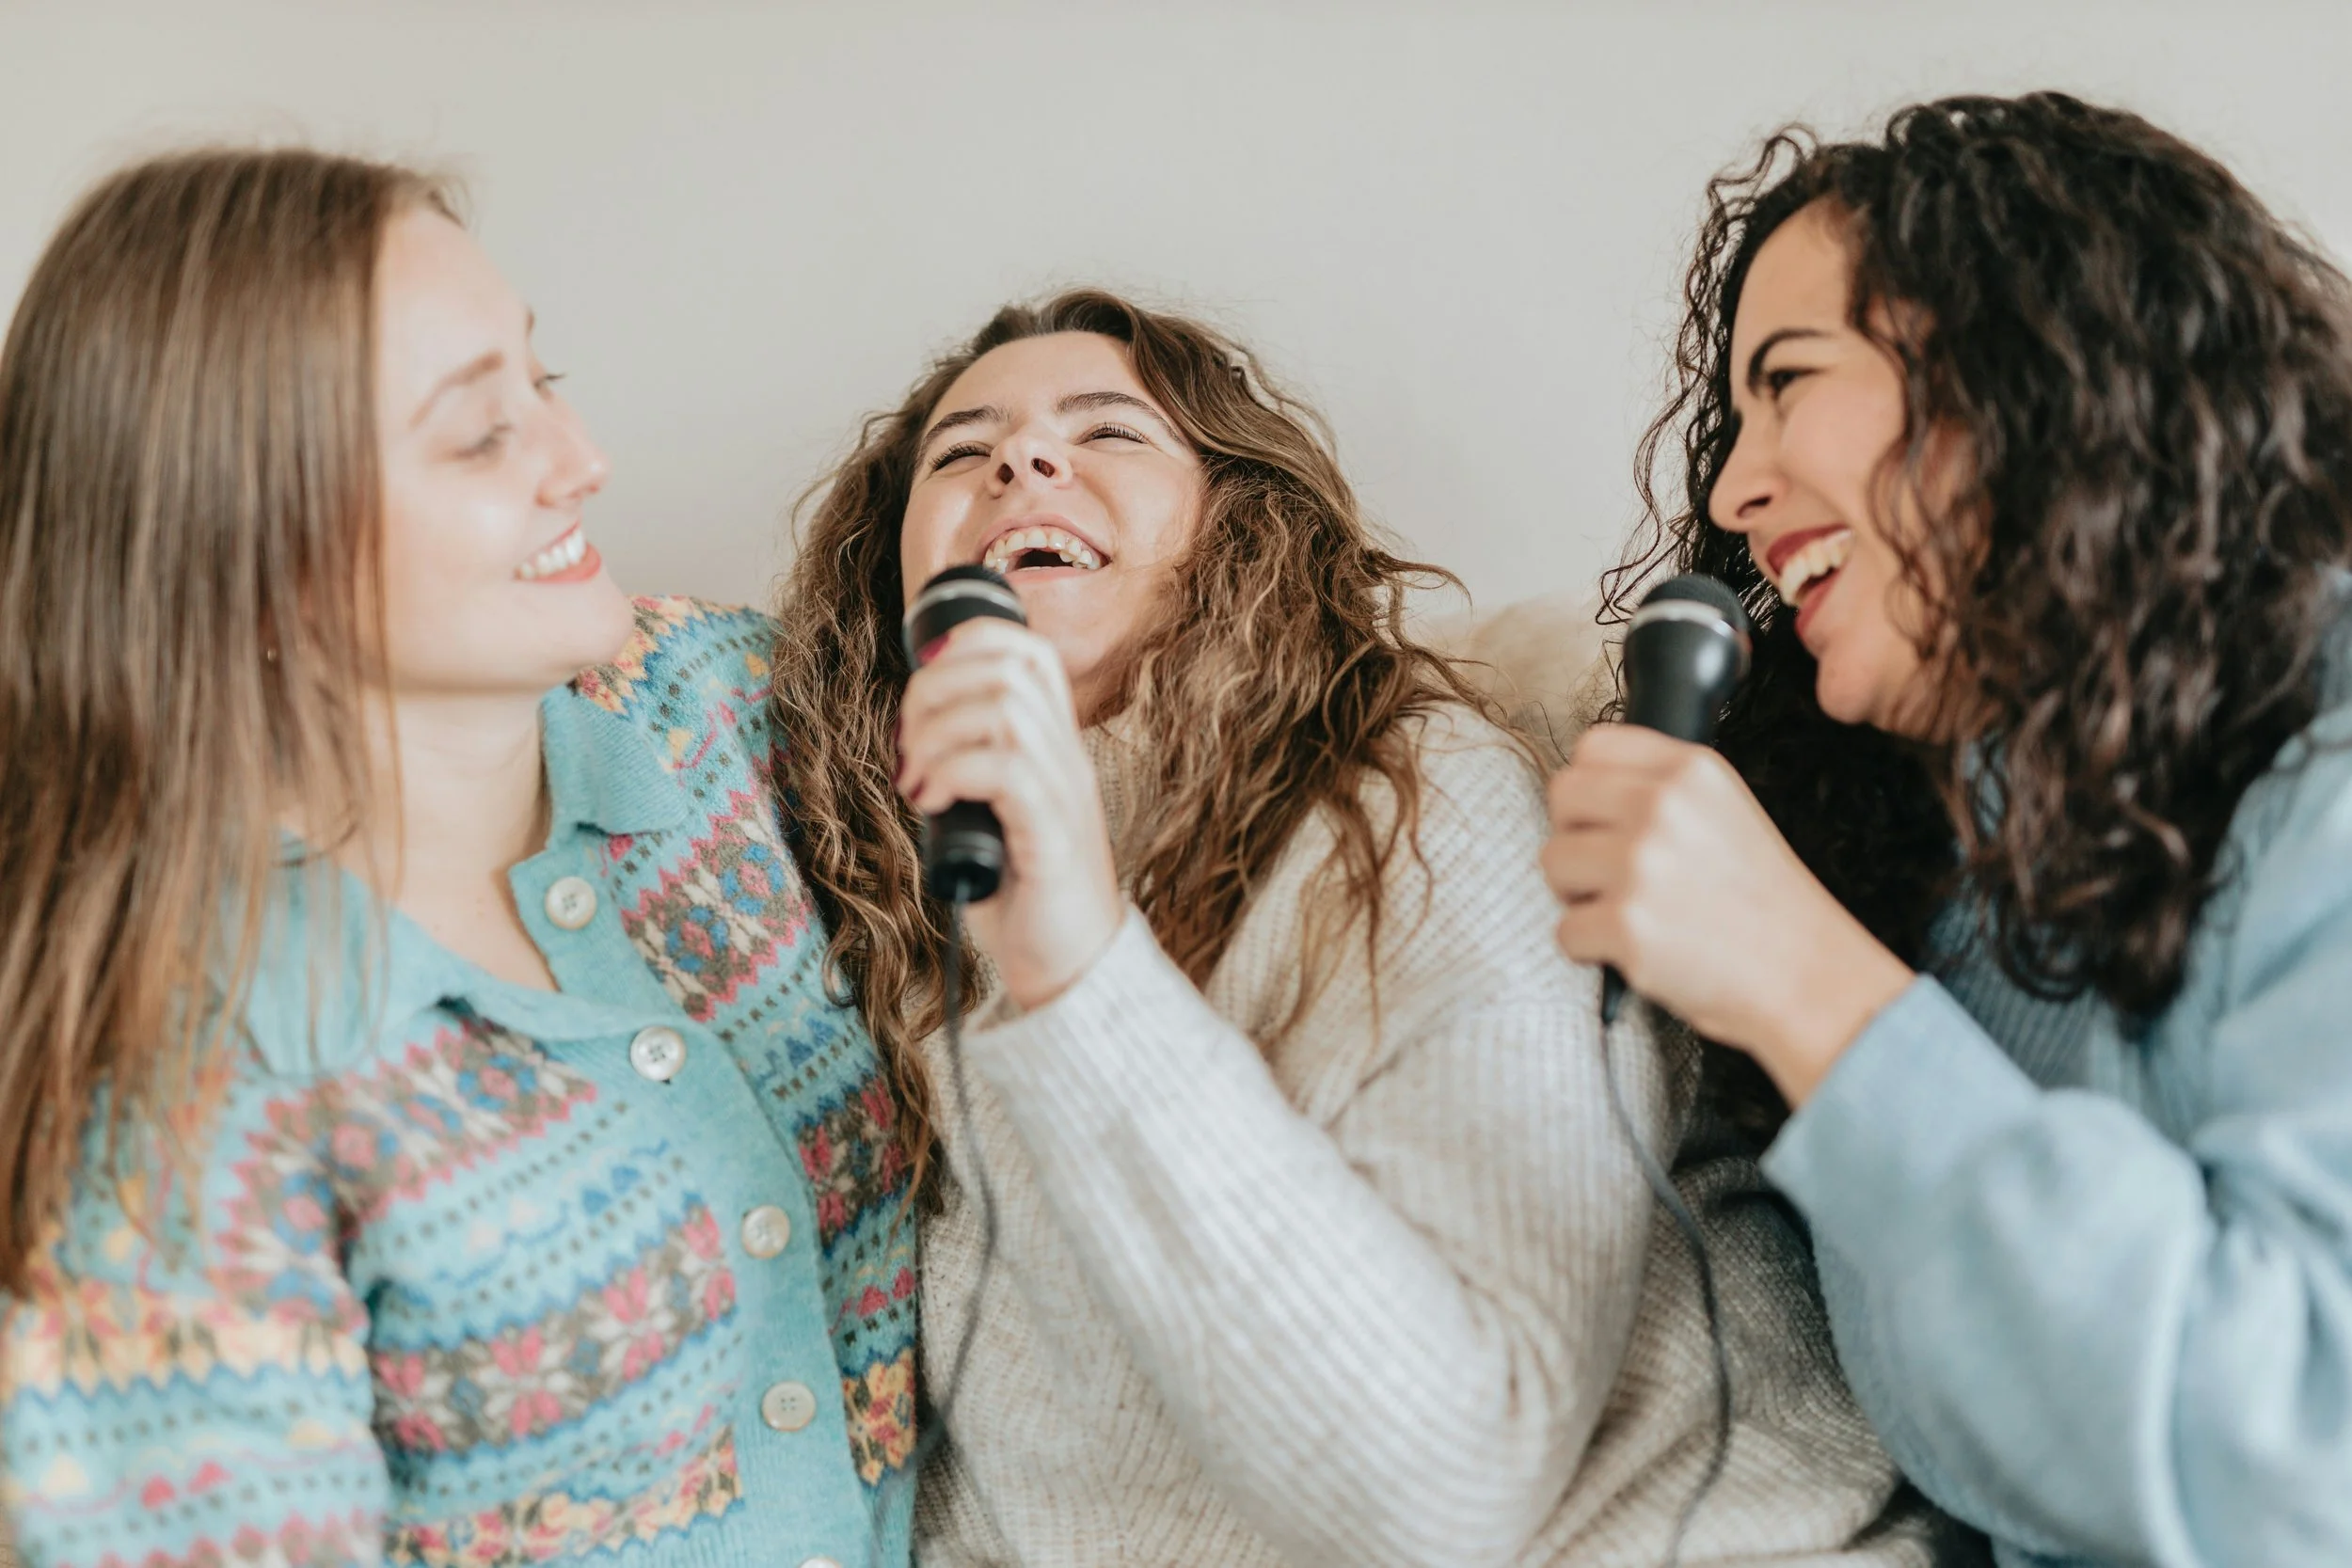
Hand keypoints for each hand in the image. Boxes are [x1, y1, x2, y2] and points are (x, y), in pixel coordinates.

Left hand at [897, 618, 1125, 1010]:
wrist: (1072, 971)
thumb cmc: (1026, 900)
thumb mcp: (991, 818)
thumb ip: (967, 775)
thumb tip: (910, 747)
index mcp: (1053, 748)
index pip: (1029, 652)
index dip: (969, 643)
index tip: (924, 684)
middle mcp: (1066, 760)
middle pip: (1008, 667)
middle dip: (935, 690)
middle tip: (907, 745)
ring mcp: (1064, 794)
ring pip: (1006, 708)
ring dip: (938, 732)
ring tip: (917, 778)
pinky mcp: (1052, 836)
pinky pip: (1007, 769)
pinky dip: (953, 772)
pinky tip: (932, 803)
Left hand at [1541, 723, 1913, 1104]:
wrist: (1804, 976)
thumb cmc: (1763, 904)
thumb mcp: (1728, 811)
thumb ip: (1663, 787)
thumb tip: (1591, 787)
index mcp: (1690, 770)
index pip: (1594, 746)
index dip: (1589, 786)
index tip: (1602, 817)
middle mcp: (1661, 806)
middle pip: (1562, 796)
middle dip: (1575, 835)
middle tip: (1608, 871)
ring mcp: (1640, 864)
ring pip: (1553, 861)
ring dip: (1578, 894)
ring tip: (1628, 912)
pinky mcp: (1625, 924)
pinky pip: (1565, 929)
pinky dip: (1591, 948)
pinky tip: (1637, 949)